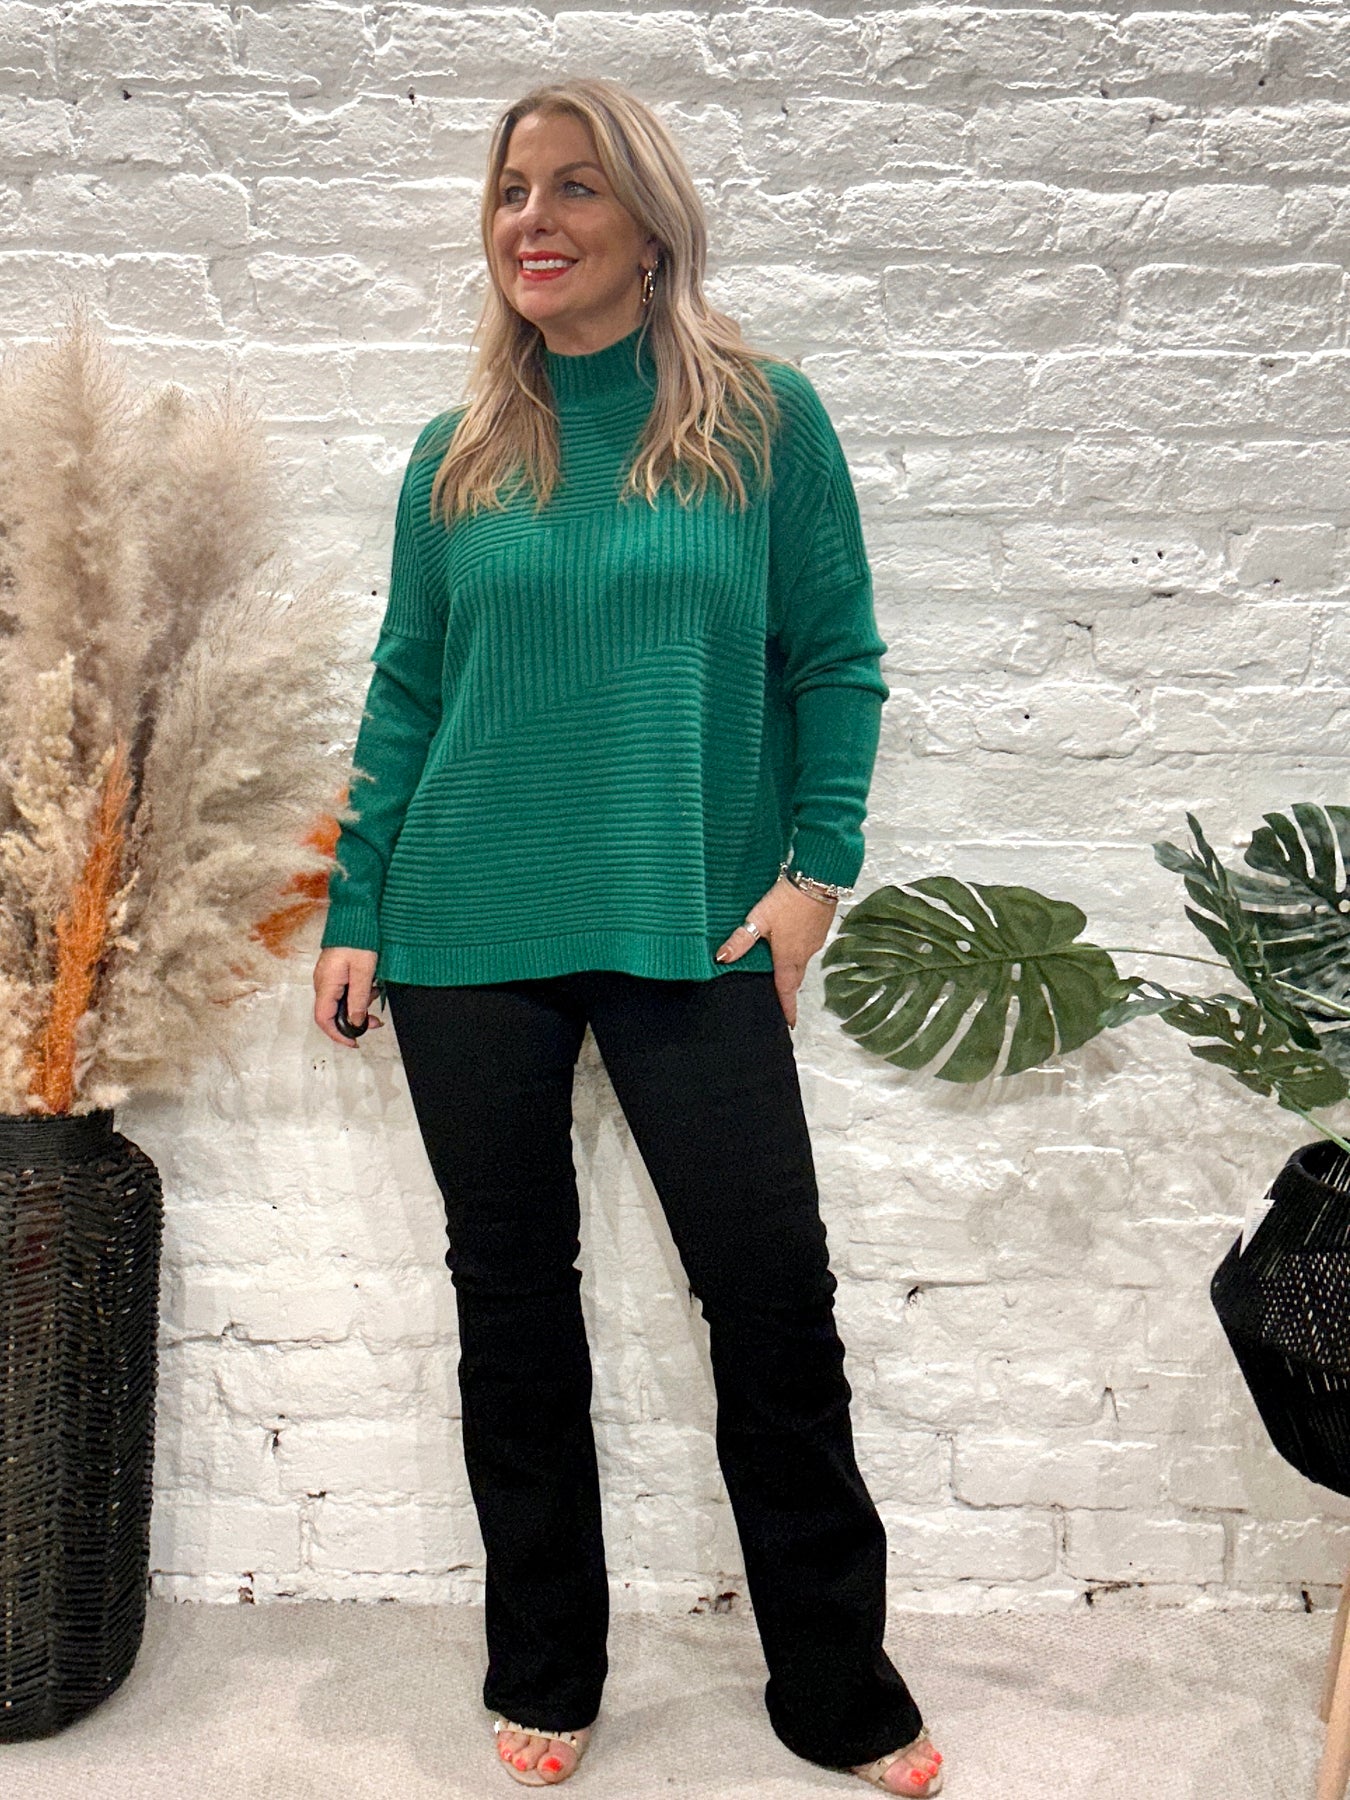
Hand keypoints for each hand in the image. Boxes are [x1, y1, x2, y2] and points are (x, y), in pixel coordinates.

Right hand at [313, 946, 383, 1048]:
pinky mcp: (334, 972)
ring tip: (376, 996)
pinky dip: (358, 994)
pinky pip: (343, 991)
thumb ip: (359, 999)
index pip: (323, 1019)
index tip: (354, 1042)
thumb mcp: (364, 972)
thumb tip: (355, 1024)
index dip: (338, 1035)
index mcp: (326, 984)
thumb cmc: (358, 939)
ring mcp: (327, 977)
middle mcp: (322, 982)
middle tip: (375, 1021)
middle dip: (354, 1021)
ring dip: (359, 1006)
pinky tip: (371, 987)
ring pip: (340, 1002)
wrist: (355, 915)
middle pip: (333, 1013)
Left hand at [714, 874, 835, 1028]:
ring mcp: (814, 941)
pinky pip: (808, 948)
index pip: (787, 990)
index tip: (788, 1023)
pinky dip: (799, 952)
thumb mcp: (759, 918)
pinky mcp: (820, 929)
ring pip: (802, 962)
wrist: (819, 878)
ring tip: (781, 973)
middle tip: (782, 1001)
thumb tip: (721, 958)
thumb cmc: (789, 900)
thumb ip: (740, 940)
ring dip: (793, 970)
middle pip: (795, 978)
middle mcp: (804, 953)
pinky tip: (791, 943)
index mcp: (788, 957)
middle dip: (789, 991)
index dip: (787, 1008)